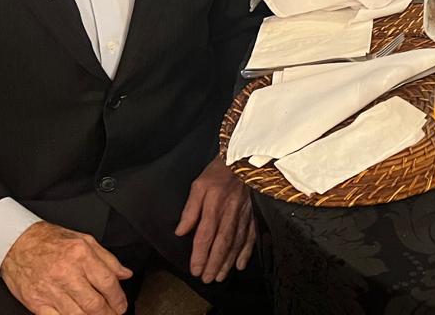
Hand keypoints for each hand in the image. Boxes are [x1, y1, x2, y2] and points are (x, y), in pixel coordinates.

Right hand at [0, 221, 131, 314]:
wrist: (18, 243)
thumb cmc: (51, 240)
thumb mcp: (85, 240)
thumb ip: (108, 259)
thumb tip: (125, 274)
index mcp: (81, 255)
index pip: (107, 283)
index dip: (118, 298)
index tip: (122, 305)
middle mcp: (66, 273)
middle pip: (94, 303)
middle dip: (108, 313)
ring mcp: (50, 289)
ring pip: (77, 314)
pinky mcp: (36, 302)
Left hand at [174, 158, 255, 283]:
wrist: (245, 155)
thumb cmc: (219, 170)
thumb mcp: (199, 184)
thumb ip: (190, 209)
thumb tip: (181, 231)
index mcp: (214, 205)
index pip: (205, 235)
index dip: (200, 254)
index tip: (195, 270)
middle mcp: (230, 212)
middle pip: (222, 243)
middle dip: (214, 263)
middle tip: (207, 279)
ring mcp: (244, 214)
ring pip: (236, 242)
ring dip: (228, 261)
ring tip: (220, 276)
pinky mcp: (254, 212)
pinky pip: (251, 235)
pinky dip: (247, 251)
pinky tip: (241, 264)